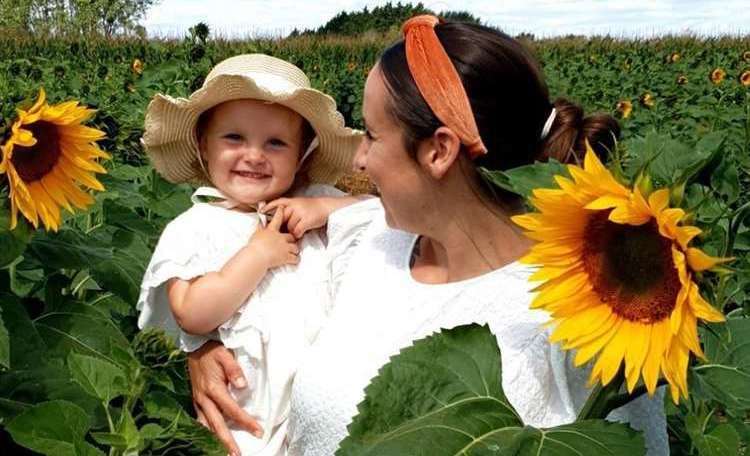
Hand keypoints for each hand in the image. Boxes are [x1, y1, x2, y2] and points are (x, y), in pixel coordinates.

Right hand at [187, 341, 262, 455]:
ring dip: (216, 440)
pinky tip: (214, 439)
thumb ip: (234, 370)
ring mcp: (199, 401)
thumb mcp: (225, 355)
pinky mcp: (196, 400)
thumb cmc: (212, 350)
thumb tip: (243, 385)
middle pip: (217, 425)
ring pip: (207, 426)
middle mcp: (204, 399)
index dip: (246, 422)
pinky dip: (208, 431)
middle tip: (237, 455)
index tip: (258, 432)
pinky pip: (201, 420)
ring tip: (226, 453)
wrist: (194, 346)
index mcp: (213, 389)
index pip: (232, 410)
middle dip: (227, 441)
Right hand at [248, 207, 299, 267]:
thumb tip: (259, 221)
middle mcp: (280, 237)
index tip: (283, 207)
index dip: (281, 212)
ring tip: (292, 253)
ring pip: (295, 247)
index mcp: (272, 231)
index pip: (277, 218)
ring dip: (294, 250)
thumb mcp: (256, 234)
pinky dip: (295, 260)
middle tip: (290, 242)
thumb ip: (259, 227)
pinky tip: (294, 260)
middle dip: (292, 240)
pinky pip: (295, 258)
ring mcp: (284, 247)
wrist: (256, 256)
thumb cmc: (254, 246)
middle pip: (291, 236)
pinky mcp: (286, 256)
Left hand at [263, 197, 331, 238]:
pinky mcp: (306, 220)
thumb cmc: (312, 208)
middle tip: (284, 231)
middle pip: (282, 219)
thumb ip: (289, 208)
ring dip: (292, 231)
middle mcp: (295, 205)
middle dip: (283, 226)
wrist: (327, 207)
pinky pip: (297, 231)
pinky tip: (301, 234)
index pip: (277, 203)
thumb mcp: (299, 203)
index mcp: (292, 201)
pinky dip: (298, 235)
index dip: (268, 207)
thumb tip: (278, 218)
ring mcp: (301, 212)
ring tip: (298, 230)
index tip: (260, 212)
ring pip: (289, 227)